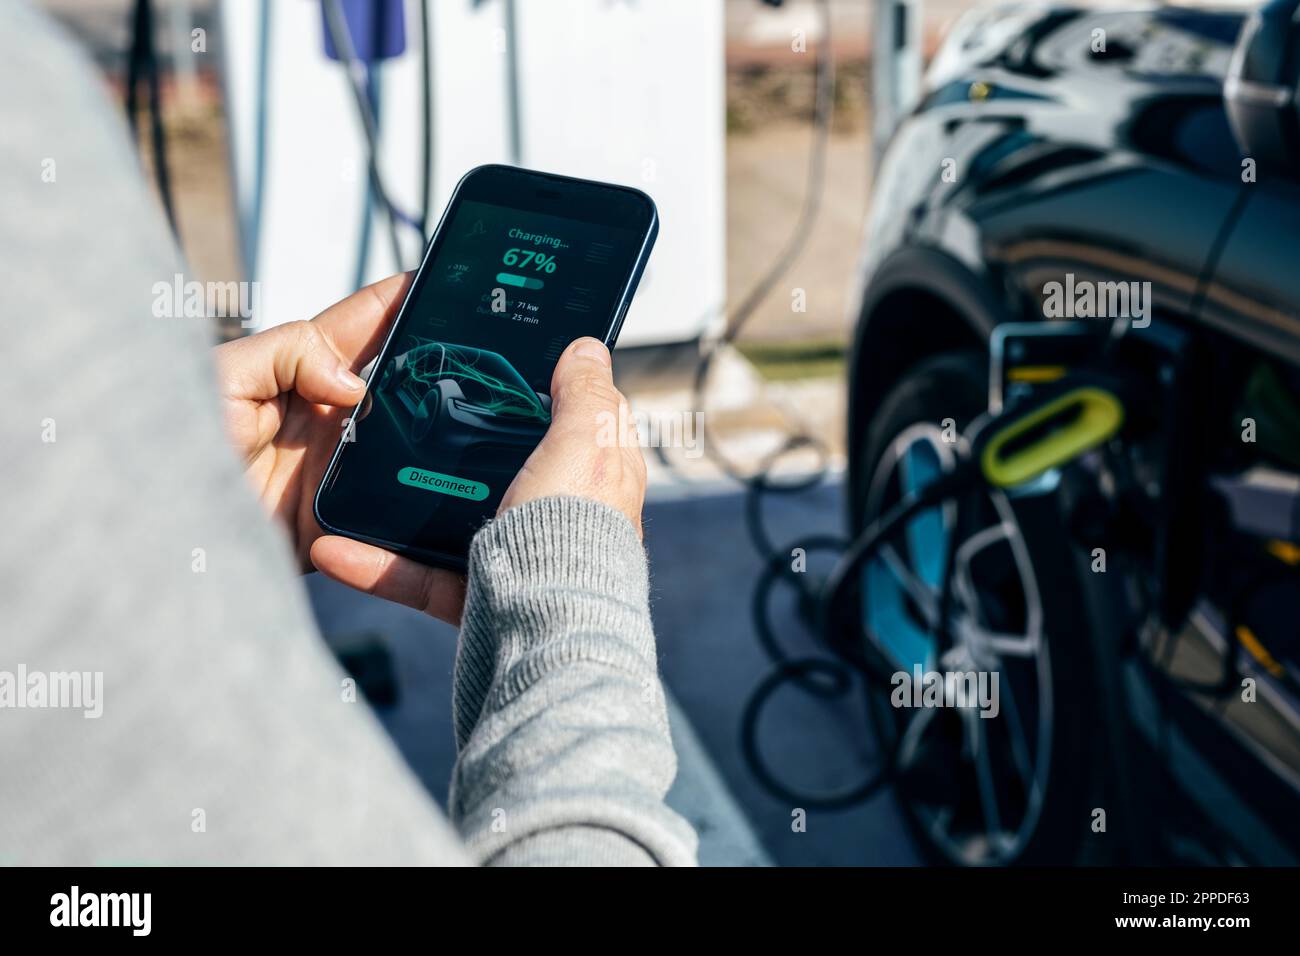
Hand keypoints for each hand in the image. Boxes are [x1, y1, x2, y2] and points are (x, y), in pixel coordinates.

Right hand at [309, 337, 646, 619]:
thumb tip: (587, 351)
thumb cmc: (576, 539)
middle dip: (455, 451)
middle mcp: (557, 514)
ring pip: (447, 523)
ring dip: (398, 508)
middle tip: (410, 420)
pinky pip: (418, 576)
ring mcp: (518, 557)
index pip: (573, 421)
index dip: (546, 392)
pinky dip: (378, 565)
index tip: (499, 370)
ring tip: (357, 482)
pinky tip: (339, 548)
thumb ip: (585, 397)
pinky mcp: (479, 599)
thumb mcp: (586, 447)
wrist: (548, 636)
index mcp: (594, 476)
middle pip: (500, 468)